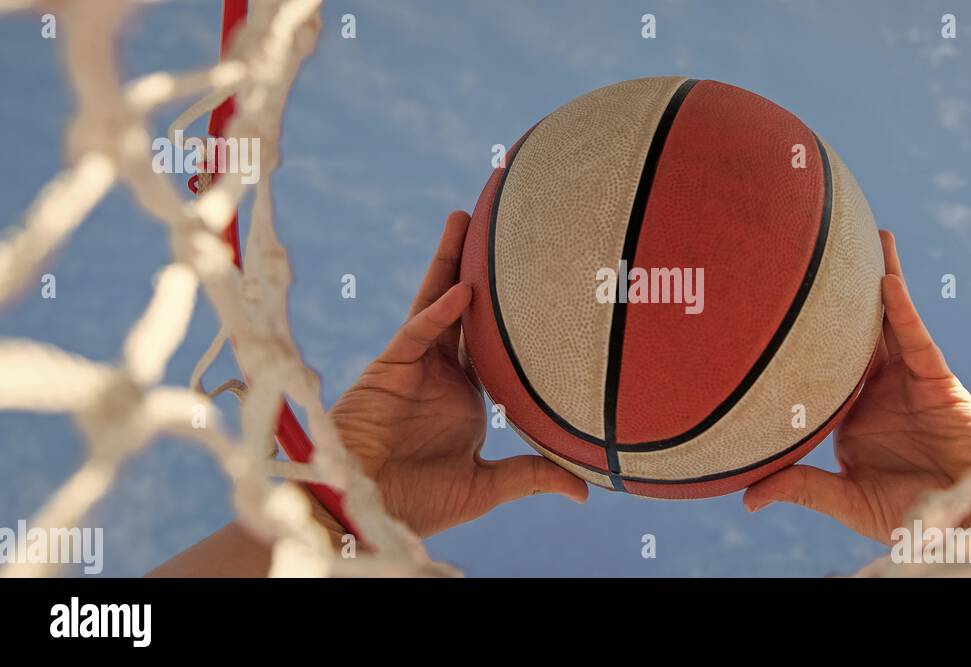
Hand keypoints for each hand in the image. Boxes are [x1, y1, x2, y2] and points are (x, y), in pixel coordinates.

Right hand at [328, 211, 586, 537]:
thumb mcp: (487, 484)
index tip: (539, 283)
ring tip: (464, 219)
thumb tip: (585, 493)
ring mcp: (415, 365)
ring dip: (450, 263)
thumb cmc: (419, 502)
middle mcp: (441, 371)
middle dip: (476, 267)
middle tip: (498, 225)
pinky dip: (439, 312)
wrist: (368, 511)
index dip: (510, 313)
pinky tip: (463, 290)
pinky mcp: (389, 368)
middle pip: (464, 308)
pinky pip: (417, 333)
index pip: (492, 342)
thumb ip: (533, 475)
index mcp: (465, 393)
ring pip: (436, 303)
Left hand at [744, 231, 970, 542]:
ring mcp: (909, 381)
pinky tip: (887, 283)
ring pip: (889, 322)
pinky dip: (903, 312)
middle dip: (843, 292)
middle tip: (821, 247)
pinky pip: (918, 340)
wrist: (965, 526)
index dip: (802, 336)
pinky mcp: (939, 381)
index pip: (821, 365)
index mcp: (851, 412)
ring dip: (880, 280)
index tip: (771, 304)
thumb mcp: (847, 500)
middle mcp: (878, 388)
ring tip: (867, 237)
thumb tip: (746, 497)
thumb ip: (802, 487)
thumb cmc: (909, 515)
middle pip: (855, 331)